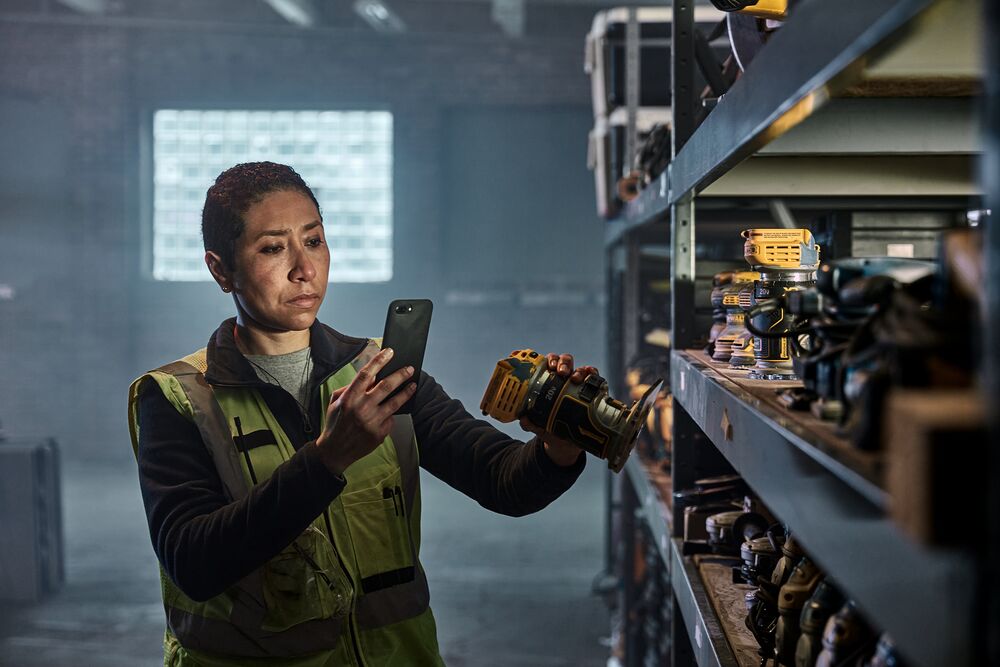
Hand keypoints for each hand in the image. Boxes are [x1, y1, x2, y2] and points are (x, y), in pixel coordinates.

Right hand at [315, 348, 416, 475]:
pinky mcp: (379, 433)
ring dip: (406, 391)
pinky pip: (391, 418)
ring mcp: (372, 421)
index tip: (389, 352)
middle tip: (410, 368)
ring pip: (395, 402)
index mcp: (349, 397)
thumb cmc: (336, 423)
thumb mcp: (335, 401)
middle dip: (401, 374)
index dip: (379, 361)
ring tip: (413, 384)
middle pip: (386, 385)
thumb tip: (368, 378)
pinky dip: (393, 413)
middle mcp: (362, 408)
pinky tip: (394, 408)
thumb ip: (350, 387)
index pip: (366, 373)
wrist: (335, 451)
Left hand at [518, 352, 598, 466]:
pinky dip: (593, 375)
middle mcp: (566, 380)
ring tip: (575, 379)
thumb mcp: (540, 426)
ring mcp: (580, 385)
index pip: (550, 364)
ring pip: (581, 369)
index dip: (550, 360)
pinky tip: (590, 376)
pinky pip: (596, 379)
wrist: (568, 443)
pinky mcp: (593, 392)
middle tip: (561, 372)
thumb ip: (530, 423)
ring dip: (578, 370)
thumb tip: (524, 419)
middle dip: (564, 363)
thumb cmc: (551, 428)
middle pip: (566, 362)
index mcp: (551, 382)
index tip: (550, 366)